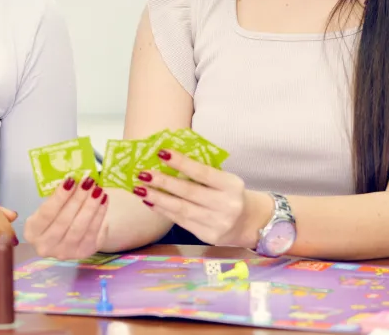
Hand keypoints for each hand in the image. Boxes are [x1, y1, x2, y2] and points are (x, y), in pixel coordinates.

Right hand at [21, 174, 108, 260]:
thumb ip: (58, 197)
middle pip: (64, 221)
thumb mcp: (50, 208)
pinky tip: (103, 201)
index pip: (46, 213)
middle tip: (88, 181)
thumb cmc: (56, 216)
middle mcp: (45, 246)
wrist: (69, 235)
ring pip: (80, 228)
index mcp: (32, 232)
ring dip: (91, 206)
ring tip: (98, 190)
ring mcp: (64, 252)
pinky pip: (92, 233)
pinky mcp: (82, 253)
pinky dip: (99, 216)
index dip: (59, 196)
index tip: (71, 180)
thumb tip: (74, 180)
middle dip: (78, 199)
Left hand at [132, 148, 268, 248]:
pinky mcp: (208, 236)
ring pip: (182, 209)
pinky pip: (181, 222)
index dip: (181, 163)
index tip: (161, 153)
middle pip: (189, 193)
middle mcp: (226, 205)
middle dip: (163, 182)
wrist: (249, 223)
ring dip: (158, 198)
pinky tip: (150, 202)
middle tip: (142, 173)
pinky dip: (163, 211)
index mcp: (232, 185)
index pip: (203, 173)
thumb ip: (202, 173)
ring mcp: (217, 223)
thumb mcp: (224, 180)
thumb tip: (166, 159)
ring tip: (140, 189)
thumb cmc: (230, 194)